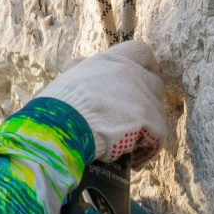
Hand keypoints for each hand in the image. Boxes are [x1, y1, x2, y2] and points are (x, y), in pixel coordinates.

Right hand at [34, 39, 172, 162]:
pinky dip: (146, 152)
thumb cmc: (55, 106)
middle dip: (146, 102)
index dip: (145, 66)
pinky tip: (134, 162)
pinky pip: (158, 138)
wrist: (61, 126)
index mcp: (111, 61)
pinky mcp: (149, 121)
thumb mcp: (66, 78)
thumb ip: (80, 70)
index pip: (140, 52)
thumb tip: (77, 65)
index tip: (140, 79)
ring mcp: (143, 97)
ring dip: (145, 129)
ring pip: (157, 113)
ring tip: (128, 145)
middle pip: (154, 84)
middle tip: (131, 121)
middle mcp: (132, 73)